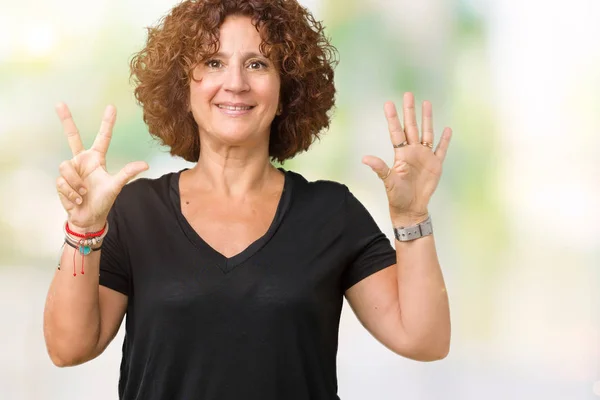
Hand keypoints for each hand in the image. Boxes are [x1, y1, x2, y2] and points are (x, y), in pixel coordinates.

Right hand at [55, 103, 148, 229]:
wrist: (88, 218)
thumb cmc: (103, 201)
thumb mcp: (116, 186)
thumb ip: (128, 173)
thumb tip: (145, 164)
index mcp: (97, 159)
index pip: (103, 137)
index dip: (106, 123)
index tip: (111, 107)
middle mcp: (82, 160)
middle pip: (72, 137)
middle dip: (66, 120)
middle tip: (60, 103)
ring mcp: (71, 170)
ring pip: (66, 167)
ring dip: (76, 183)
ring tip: (84, 193)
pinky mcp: (61, 181)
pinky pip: (63, 181)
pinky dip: (72, 193)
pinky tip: (77, 199)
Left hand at [362, 92, 451, 223]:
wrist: (411, 207)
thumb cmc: (396, 195)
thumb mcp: (387, 181)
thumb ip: (379, 167)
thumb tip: (365, 158)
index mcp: (400, 154)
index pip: (396, 132)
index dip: (392, 118)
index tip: (388, 104)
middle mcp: (412, 151)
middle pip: (411, 127)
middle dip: (410, 111)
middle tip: (408, 94)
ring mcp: (424, 156)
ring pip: (426, 133)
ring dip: (427, 119)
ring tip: (427, 103)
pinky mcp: (435, 164)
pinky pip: (441, 149)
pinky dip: (445, 140)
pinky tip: (447, 129)